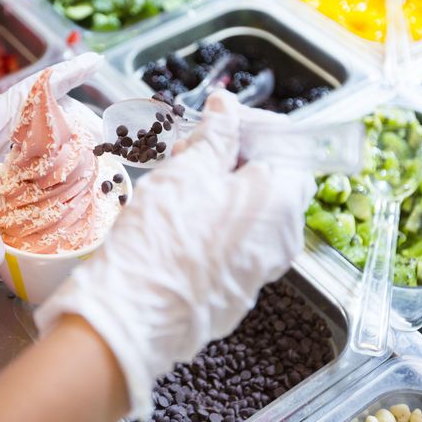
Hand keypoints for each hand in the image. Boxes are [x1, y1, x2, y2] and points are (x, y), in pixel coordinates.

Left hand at [0, 53, 103, 267]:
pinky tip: (39, 211)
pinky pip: (8, 185)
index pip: (33, 93)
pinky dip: (29, 194)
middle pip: (40, 126)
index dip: (66, 77)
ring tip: (86, 174)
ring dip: (55, 160)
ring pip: (27, 156)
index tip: (98, 64)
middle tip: (106, 140)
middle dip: (74, 126)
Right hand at [34, 91, 315, 416]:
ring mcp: (262, 268)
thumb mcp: (189, 170)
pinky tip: (178, 216)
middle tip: (188, 148)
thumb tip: (227, 106)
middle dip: (231, 154)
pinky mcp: (237, 288)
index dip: (249, 123)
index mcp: (282, 200)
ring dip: (219, 186)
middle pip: (270, 178)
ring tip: (176, 179)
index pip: (286, 142)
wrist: (134, 315)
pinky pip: (236, 241)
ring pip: (251, 211)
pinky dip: (215, 219)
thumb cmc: (164, 238)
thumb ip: (216, 134)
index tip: (215, 119)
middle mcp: (283, 237)